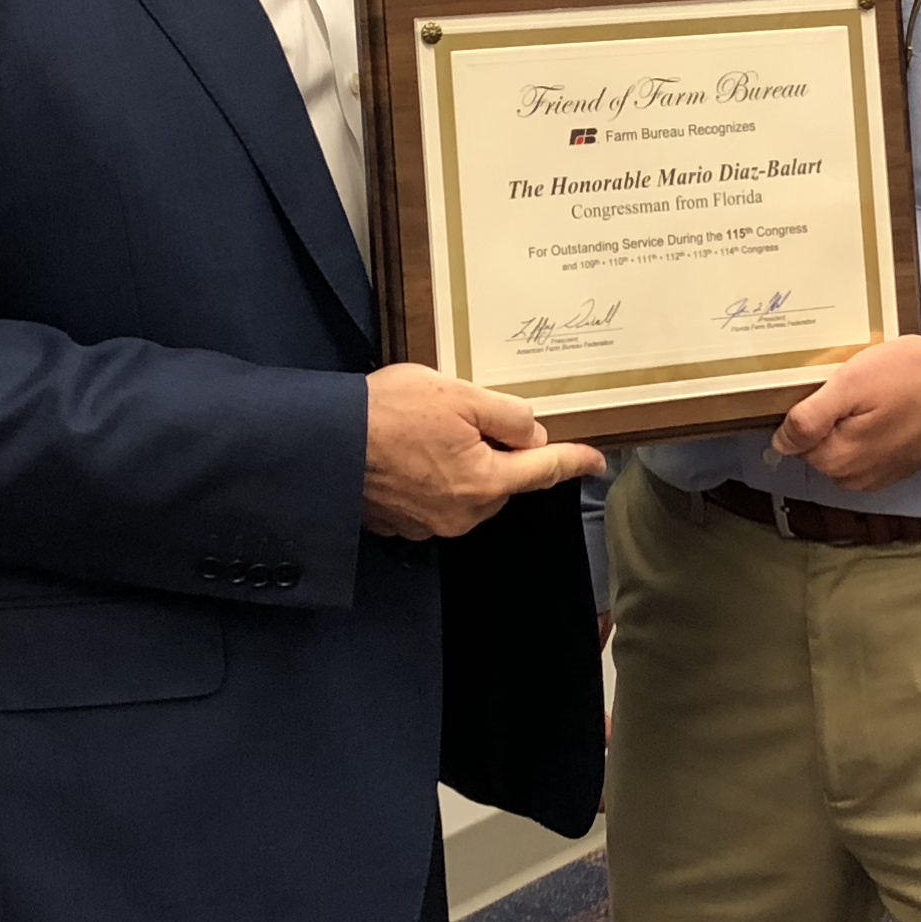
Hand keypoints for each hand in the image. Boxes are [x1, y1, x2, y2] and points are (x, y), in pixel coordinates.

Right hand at [363, 364, 604, 537]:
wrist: (322, 444)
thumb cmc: (391, 412)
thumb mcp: (459, 395)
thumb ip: (506, 415)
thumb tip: (531, 435)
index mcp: (484, 483)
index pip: (541, 471)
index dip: (572, 461)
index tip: (597, 461)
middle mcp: (462, 515)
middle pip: (500, 481)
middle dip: (497, 452)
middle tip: (466, 417)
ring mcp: (428, 525)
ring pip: (467, 492)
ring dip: (462, 465)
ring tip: (427, 431)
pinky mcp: (399, 525)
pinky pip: (433, 500)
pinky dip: (431, 479)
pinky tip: (407, 453)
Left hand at [771, 336, 920, 494]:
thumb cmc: (914, 378)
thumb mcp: (853, 383)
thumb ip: (810, 417)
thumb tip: (779, 443)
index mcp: (838, 460)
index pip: (794, 437)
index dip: (808, 406)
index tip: (832, 385)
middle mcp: (854, 478)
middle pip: (817, 443)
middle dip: (830, 414)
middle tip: (858, 384)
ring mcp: (876, 476)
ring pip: (841, 445)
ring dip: (850, 420)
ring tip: (877, 393)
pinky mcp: (895, 468)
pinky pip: (865, 447)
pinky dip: (870, 427)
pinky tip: (889, 405)